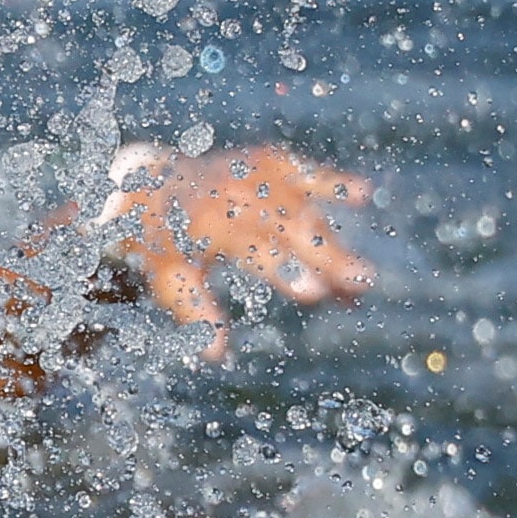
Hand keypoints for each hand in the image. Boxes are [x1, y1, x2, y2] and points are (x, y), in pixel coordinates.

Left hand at [96, 145, 375, 358]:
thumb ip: (194, 309)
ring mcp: (255, 175)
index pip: (254, 249)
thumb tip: (215, 354)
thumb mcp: (170, 276)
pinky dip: (333, 183)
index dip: (285, 268)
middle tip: (360, 284)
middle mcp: (236, 194)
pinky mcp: (270, 162)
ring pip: (305, 210)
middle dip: (326, 257)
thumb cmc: (165, 240)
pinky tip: (364, 194)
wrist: (152, 182)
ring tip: (362, 280)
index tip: (315, 292)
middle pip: (290, 228)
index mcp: (208, 222)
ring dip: (334, 243)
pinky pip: (306, 173)